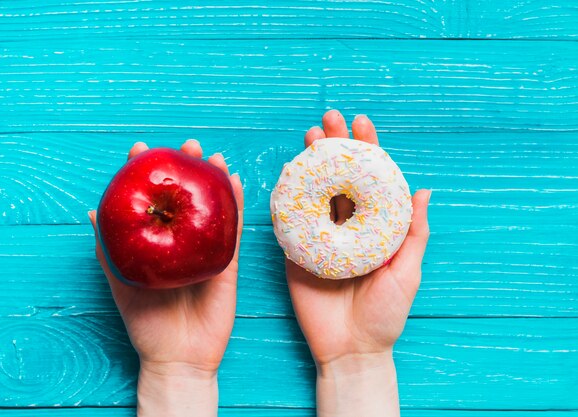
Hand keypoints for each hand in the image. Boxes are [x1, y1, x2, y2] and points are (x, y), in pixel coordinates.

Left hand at [89, 140, 243, 416]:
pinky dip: (235, 206)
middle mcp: (183, 243)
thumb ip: (109, 251)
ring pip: (213, 209)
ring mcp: (206, 252)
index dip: (149, 174)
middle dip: (187, 169)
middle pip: (187, 198)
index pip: (154, 201)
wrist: (176, 357)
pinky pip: (233, 231)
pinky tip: (234, 183)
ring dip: (214, 181)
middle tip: (187, 147)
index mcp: (159, 245)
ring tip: (212, 157)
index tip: (143, 150)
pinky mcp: (226, 264)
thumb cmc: (146, 322)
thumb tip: (92, 214)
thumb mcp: (121, 283)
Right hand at [286, 110, 430, 415]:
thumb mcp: (407, 273)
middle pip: (340, 179)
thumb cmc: (385, 315)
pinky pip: (291, 219)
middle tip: (327, 120)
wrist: (350, 350)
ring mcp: (321, 237)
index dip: (367, 150)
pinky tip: (288, 173)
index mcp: (375, 229)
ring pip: (315, 191)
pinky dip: (288, 196)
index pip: (371, 181)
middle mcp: (347, 227)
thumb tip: (424, 191)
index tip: (361, 123)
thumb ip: (414, 234)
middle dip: (334, 147)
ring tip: (309, 136)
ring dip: (310, 163)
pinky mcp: (297, 251)